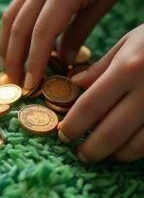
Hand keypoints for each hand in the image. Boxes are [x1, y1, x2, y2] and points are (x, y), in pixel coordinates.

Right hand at [0, 0, 135, 88]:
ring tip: (10, 72)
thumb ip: (79, 33)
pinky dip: (10, 33)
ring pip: (9, 20)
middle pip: (18, 29)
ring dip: (6, 48)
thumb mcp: (102, 3)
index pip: (41, 34)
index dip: (33, 62)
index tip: (31, 85)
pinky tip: (14, 49)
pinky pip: (13, 11)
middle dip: (14, 60)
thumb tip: (63, 61)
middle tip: (17, 86)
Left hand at [58, 25, 143, 162]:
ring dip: (115, 155)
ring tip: (103, 154)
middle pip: (110, 133)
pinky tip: (128, 149)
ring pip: (136, 147)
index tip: (62, 135)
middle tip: (80, 153)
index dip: (72, 125)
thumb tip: (73, 86)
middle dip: (90, 149)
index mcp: (128, 68)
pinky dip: (138, 151)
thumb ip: (101, 67)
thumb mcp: (130, 42)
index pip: (90, 105)